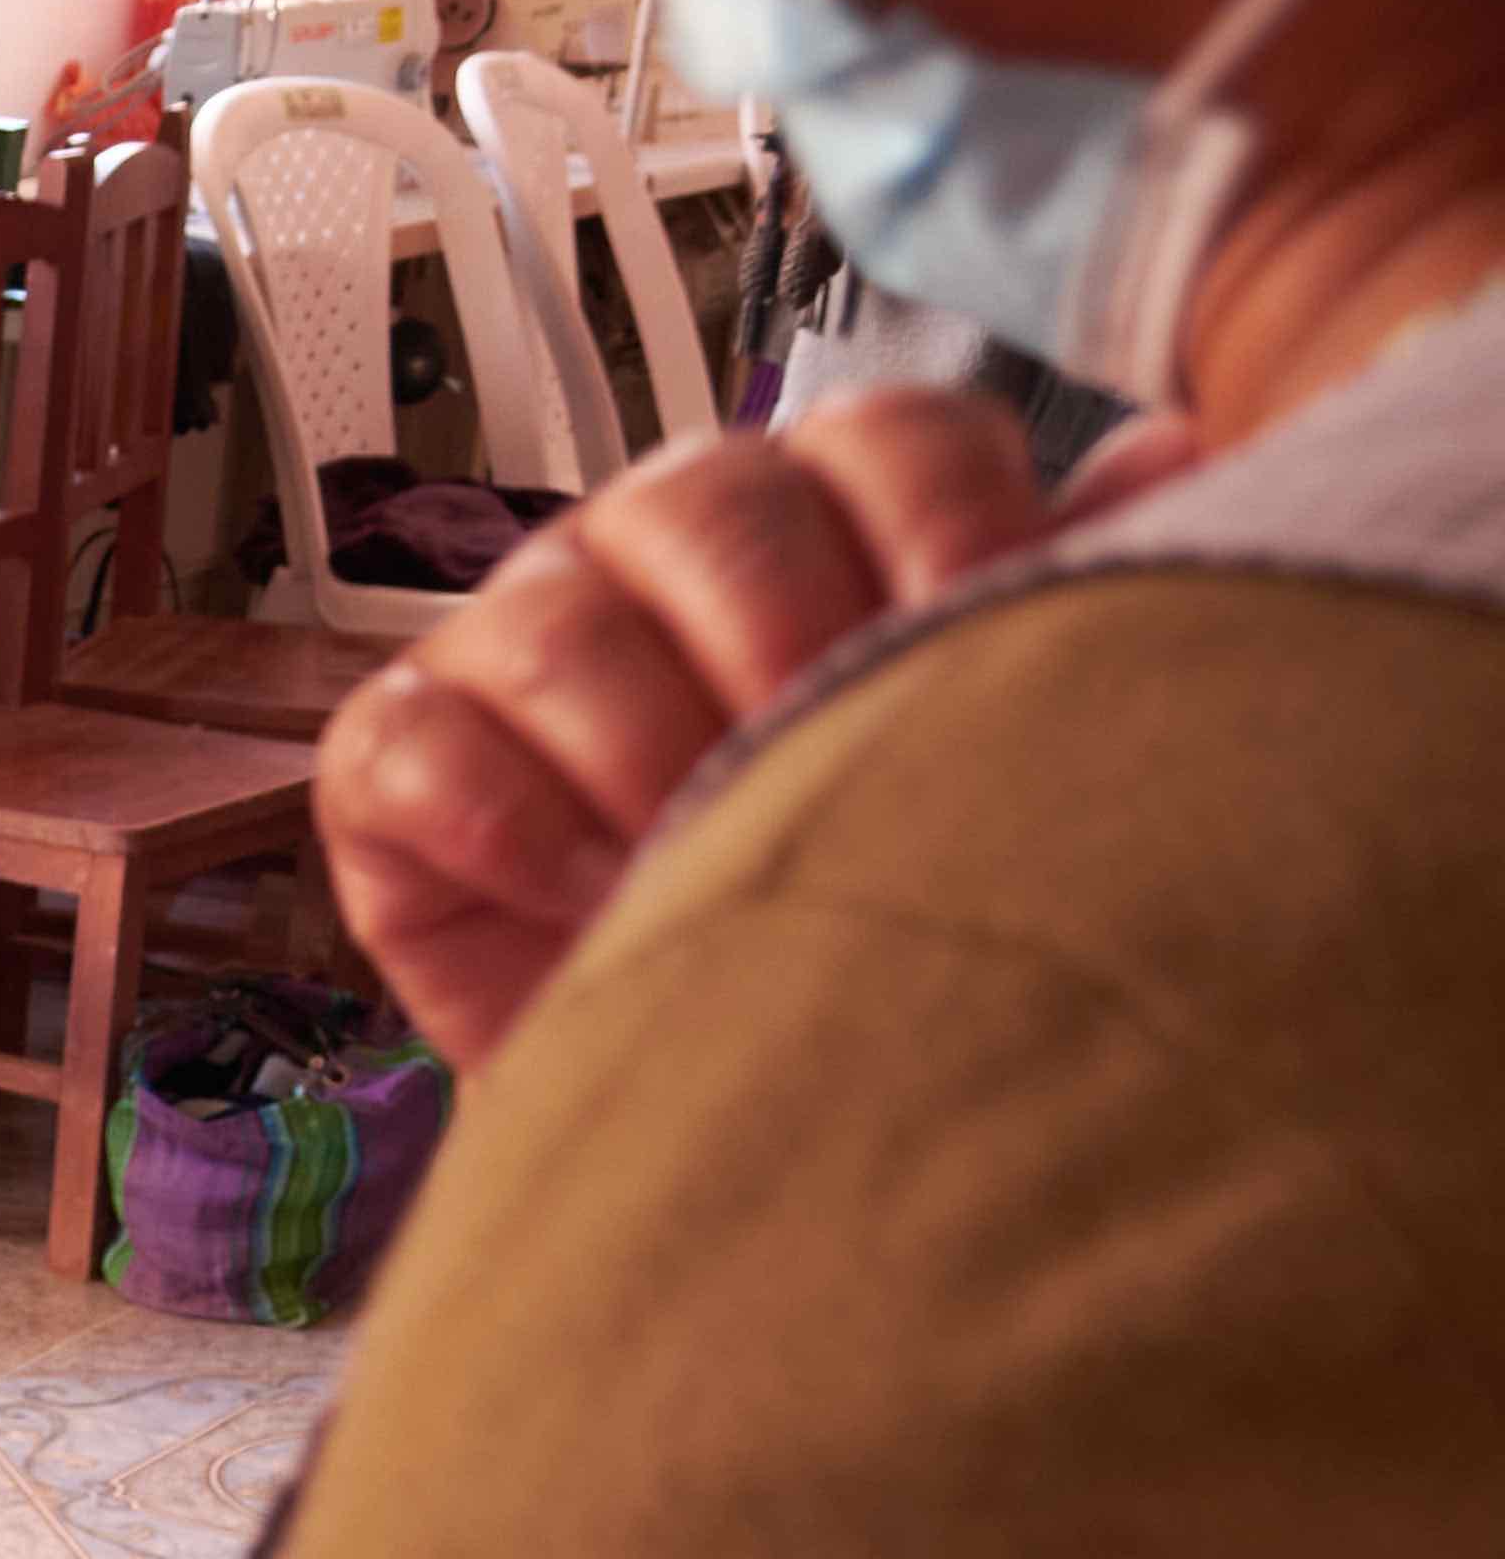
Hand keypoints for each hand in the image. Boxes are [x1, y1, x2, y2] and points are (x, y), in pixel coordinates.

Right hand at [316, 387, 1186, 1067]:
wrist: (725, 1116)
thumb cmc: (861, 930)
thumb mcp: (987, 773)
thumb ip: (1065, 611)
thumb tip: (1165, 460)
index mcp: (825, 522)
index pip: (887, 442)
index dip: (945, 536)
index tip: (982, 662)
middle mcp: (658, 554)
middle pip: (706, 500)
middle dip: (780, 642)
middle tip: (822, 775)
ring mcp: (514, 646)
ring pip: (553, 616)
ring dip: (642, 744)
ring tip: (701, 861)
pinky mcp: (393, 765)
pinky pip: (408, 742)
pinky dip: (497, 815)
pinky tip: (587, 898)